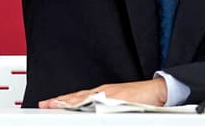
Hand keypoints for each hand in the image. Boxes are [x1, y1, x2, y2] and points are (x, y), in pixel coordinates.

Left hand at [38, 77, 168, 108]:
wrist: (158, 91)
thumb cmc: (140, 99)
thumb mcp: (118, 103)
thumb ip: (104, 107)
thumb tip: (92, 113)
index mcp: (101, 94)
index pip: (78, 98)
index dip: (63, 101)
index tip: (50, 104)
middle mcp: (103, 93)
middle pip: (77, 97)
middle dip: (61, 102)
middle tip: (46, 105)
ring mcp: (110, 95)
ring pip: (85, 98)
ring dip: (70, 102)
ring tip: (56, 105)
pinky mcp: (118, 99)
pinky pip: (100, 101)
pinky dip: (88, 103)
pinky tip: (79, 105)